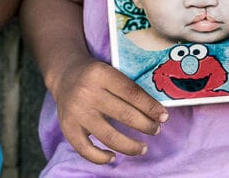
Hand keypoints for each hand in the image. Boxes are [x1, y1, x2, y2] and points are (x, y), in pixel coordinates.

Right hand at [51, 57, 168, 164]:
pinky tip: (112, 156)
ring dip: (130, 146)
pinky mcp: (67, 127)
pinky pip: (86, 149)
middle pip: (124, 115)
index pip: (132, 93)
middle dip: (145, 125)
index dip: (150, 107)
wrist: (64, 74)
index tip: (163, 117)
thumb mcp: (109, 71)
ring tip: (142, 148)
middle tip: (155, 130)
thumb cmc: (94, 75)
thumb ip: (128, 88)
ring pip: (109, 136)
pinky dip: (101, 157)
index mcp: (101, 74)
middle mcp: (87, 92)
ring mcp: (76, 111)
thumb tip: (156, 112)